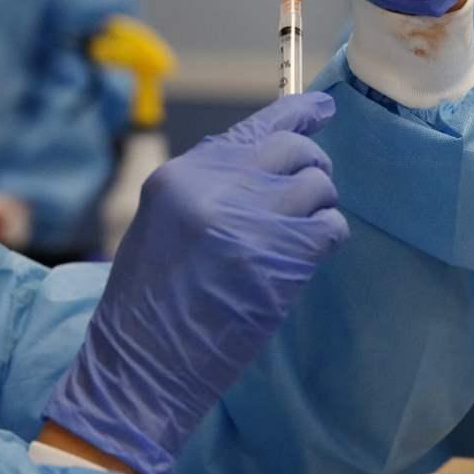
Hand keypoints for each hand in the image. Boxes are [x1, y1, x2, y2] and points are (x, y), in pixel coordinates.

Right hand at [43, 94, 348, 473]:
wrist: (143, 364)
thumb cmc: (149, 303)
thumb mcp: (160, 224)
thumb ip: (206, 186)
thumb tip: (262, 158)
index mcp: (181, 176)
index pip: (252, 128)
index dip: (297, 114)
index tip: (322, 109)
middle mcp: (215, 187)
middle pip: (292, 149)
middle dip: (310, 166)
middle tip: (308, 192)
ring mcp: (250, 221)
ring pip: (317, 185)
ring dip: (318, 207)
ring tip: (298, 235)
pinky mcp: (281, 259)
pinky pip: (329, 226)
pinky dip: (327, 237)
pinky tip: (307, 256)